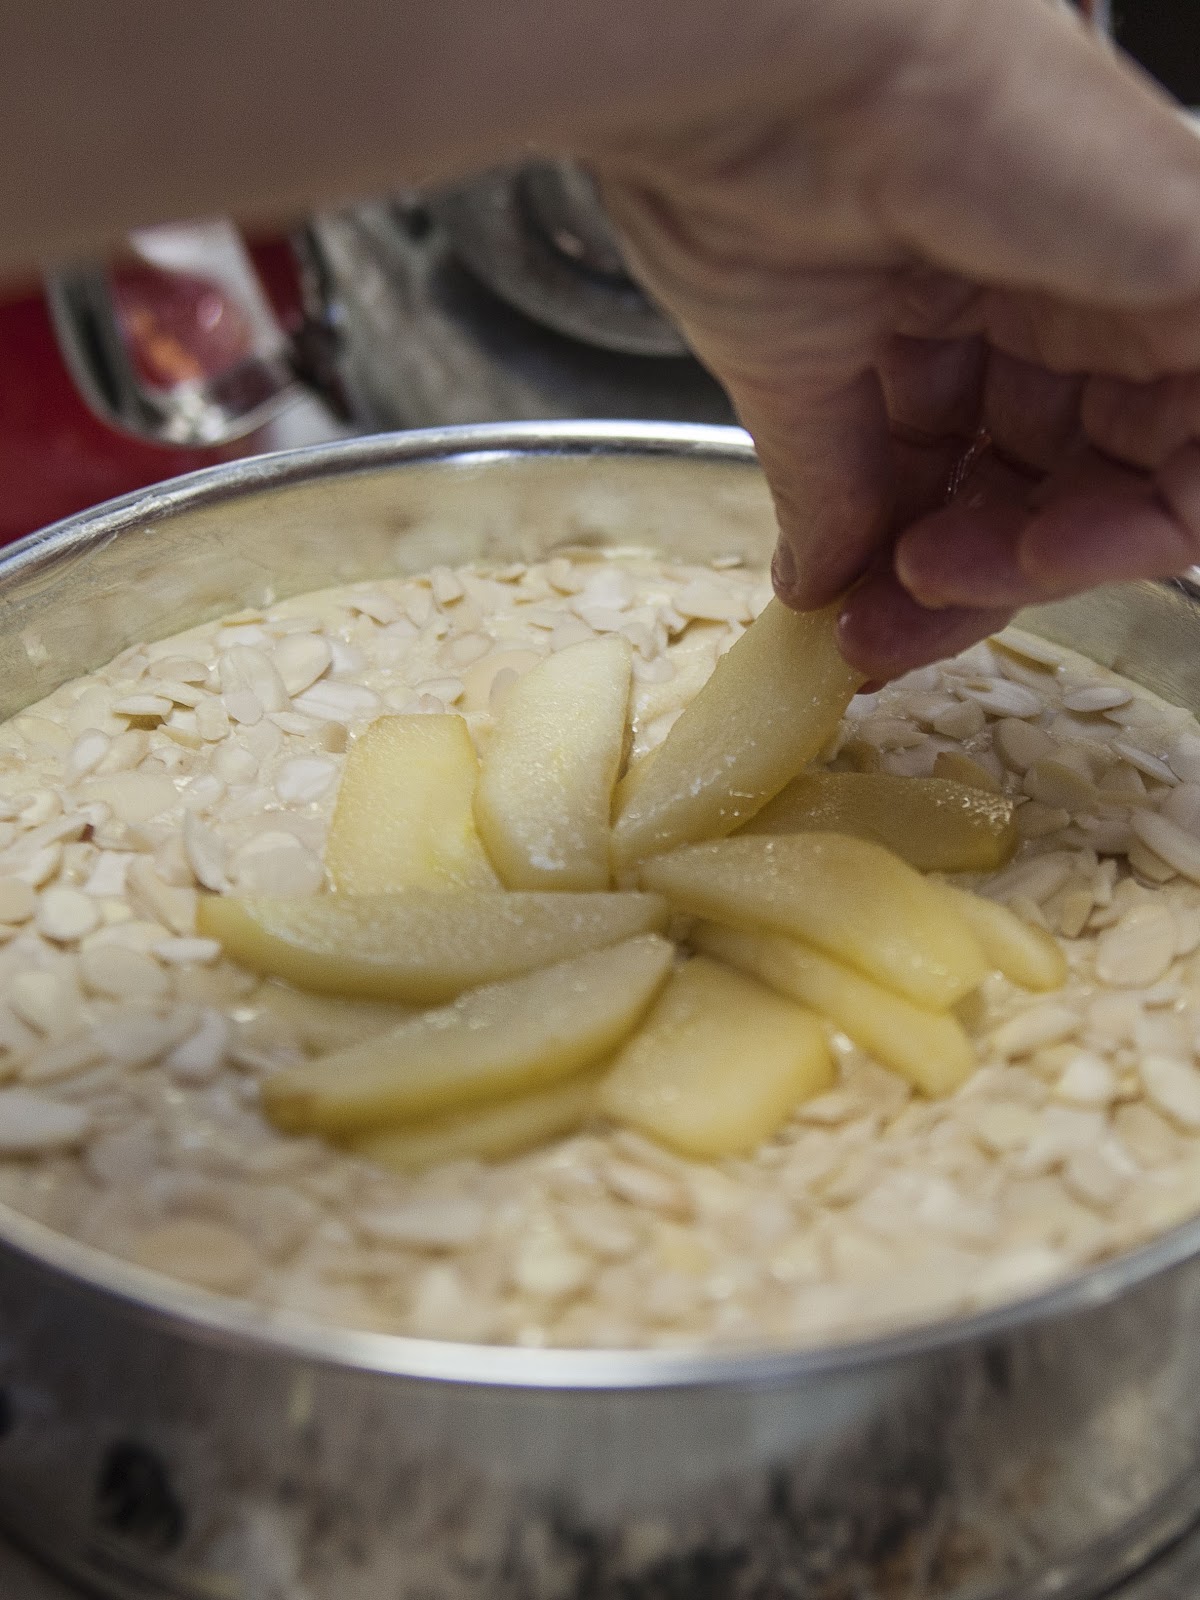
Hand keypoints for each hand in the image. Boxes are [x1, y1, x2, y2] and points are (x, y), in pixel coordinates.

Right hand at [590, 0, 1199, 677]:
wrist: (759, 69)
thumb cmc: (748, 174)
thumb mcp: (790, 373)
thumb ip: (829, 486)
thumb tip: (818, 582)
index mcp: (963, 295)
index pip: (985, 462)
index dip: (929, 560)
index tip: (860, 622)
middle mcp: (1057, 285)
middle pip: (1062, 477)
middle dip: (980, 574)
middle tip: (893, 623)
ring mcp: (1133, 273)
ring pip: (1150, 467)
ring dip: (1050, 558)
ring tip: (948, 580)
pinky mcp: (1193, 262)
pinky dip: (1161, 518)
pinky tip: (1053, 553)